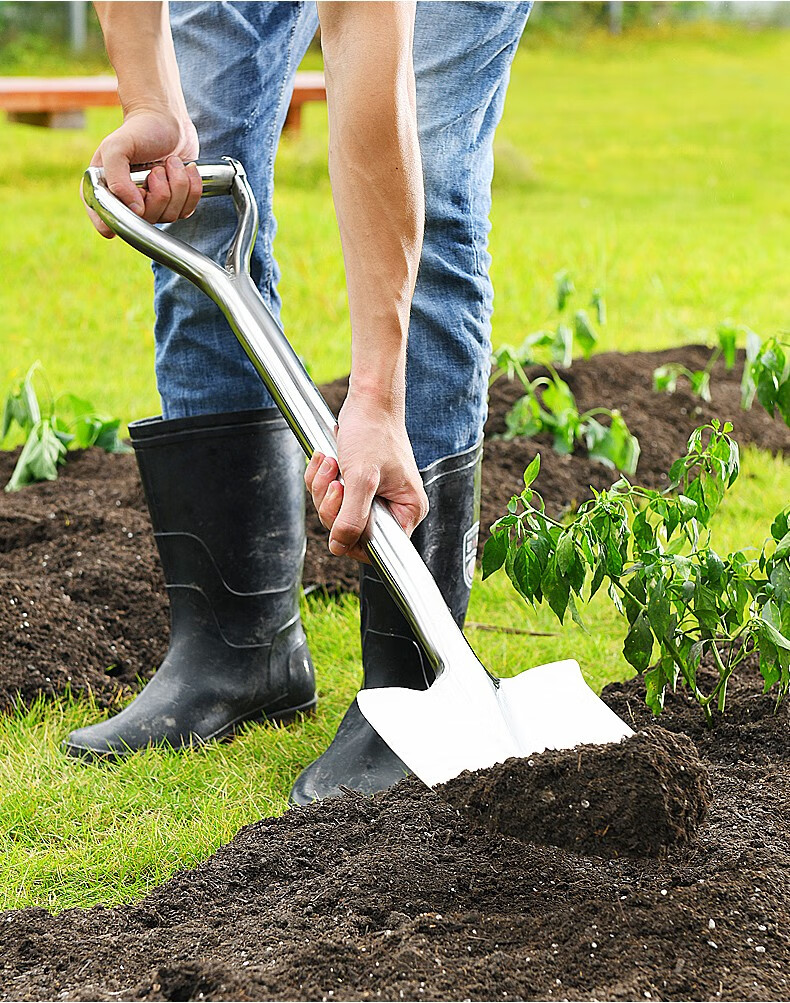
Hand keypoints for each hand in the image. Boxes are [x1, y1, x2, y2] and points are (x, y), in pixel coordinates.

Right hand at [82, 108, 200, 237]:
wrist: (166, 119)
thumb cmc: (138, 131)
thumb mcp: (117, 147)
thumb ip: (117, 180)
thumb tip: (136, 211)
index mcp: (104, 191)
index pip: (107, 223)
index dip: (126, 214)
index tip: (140, 193)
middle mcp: (127, 203)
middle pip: (148, 219)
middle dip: (159, 190)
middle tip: (157, 168)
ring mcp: (152, 206)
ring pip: (170, 215)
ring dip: (177, 185)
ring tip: (170, 164)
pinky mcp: (175, 204)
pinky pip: (187, 210)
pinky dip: (191, 188)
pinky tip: (184, 170)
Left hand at [305, 391, 428, 562]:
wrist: (367, 402)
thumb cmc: (373, 432)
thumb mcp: (361, 478)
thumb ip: (352, 517)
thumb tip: (340, 546)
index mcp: (408, 509)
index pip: (379, 546)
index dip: (354, 537)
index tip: (342, 514)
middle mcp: (393, 506)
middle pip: (352, 531)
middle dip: (333, 506)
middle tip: (336, 482)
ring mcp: (374, 495)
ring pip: (337, 513)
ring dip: (324, 488)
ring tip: (331, 463)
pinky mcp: (357, 484)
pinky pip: (331, 496)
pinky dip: (321, 479)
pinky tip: (327, 460)